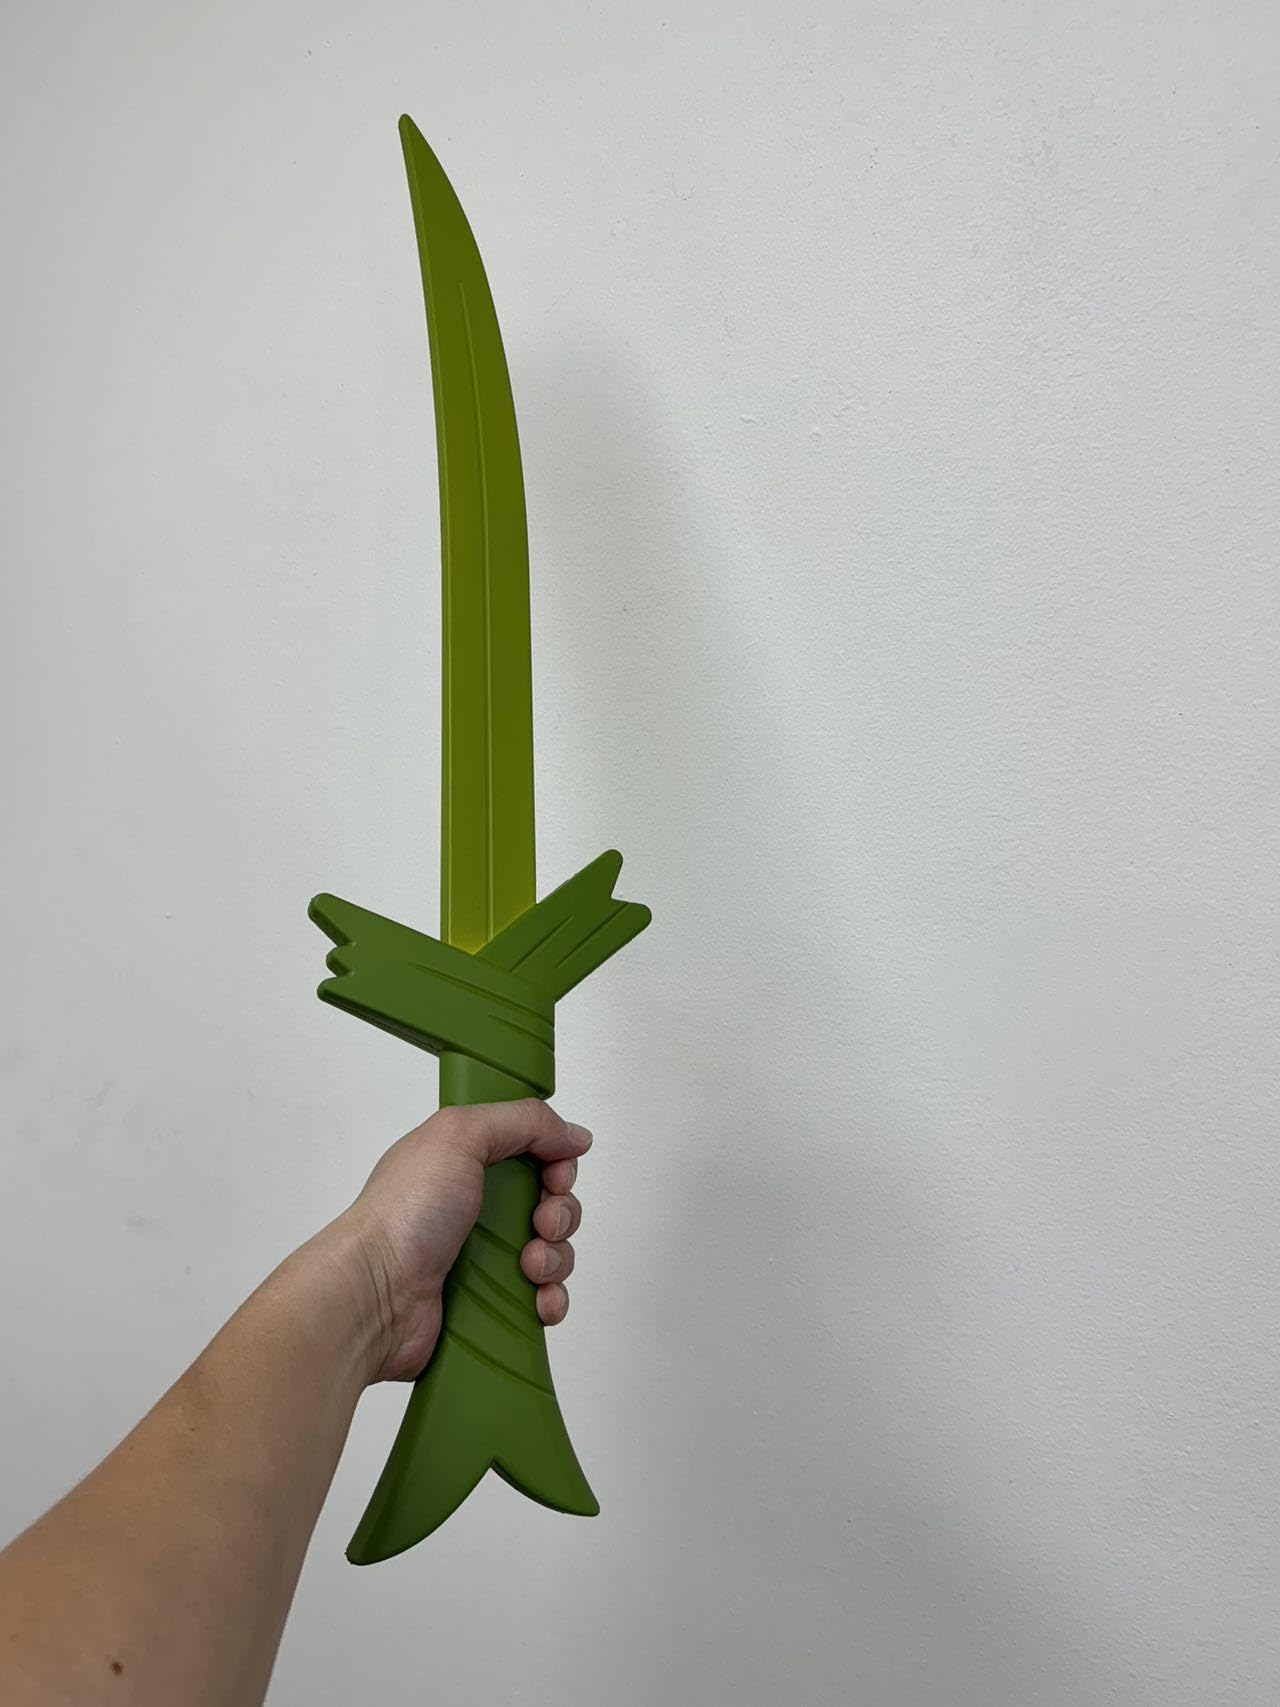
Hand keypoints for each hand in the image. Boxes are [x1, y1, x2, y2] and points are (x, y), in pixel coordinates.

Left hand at [326, 1100, 590, 1383]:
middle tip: (541, 1224)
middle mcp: (476, 1205)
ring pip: (552, 1252)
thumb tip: (572, 1134)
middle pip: (551, 1201)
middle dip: (560, 1213)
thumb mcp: (459, 1135)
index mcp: (466, 1160)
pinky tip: (538, 1300)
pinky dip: (550, 1299)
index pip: (536, 1151)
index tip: (553, 1175)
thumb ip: (523, 1120)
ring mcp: (482, 1255)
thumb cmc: (401, 1216)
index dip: (556, 1162)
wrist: (375, 1295)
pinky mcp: (488, 1299)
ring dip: (555, 1258)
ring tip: (529, 1266)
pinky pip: (541, 1298)